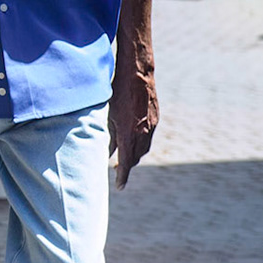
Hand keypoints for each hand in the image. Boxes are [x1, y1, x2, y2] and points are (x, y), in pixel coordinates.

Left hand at [108, 58, 157, 188]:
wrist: (137, 75)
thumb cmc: (117, 94)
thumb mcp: (108, 116)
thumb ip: (108, 136)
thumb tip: (107, 152)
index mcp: (130, 135)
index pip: (126, 162)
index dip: (122, 176)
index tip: (119, 187)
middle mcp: (143, 133)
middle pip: (136, 158)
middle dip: (127, 166)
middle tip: (117, 171)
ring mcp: (152, 126)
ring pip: (143, 149)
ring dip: (134, 156)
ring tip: (124, 158)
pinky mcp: (155, 118)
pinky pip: (148, 137)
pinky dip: (140, 143)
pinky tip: (132, 141)